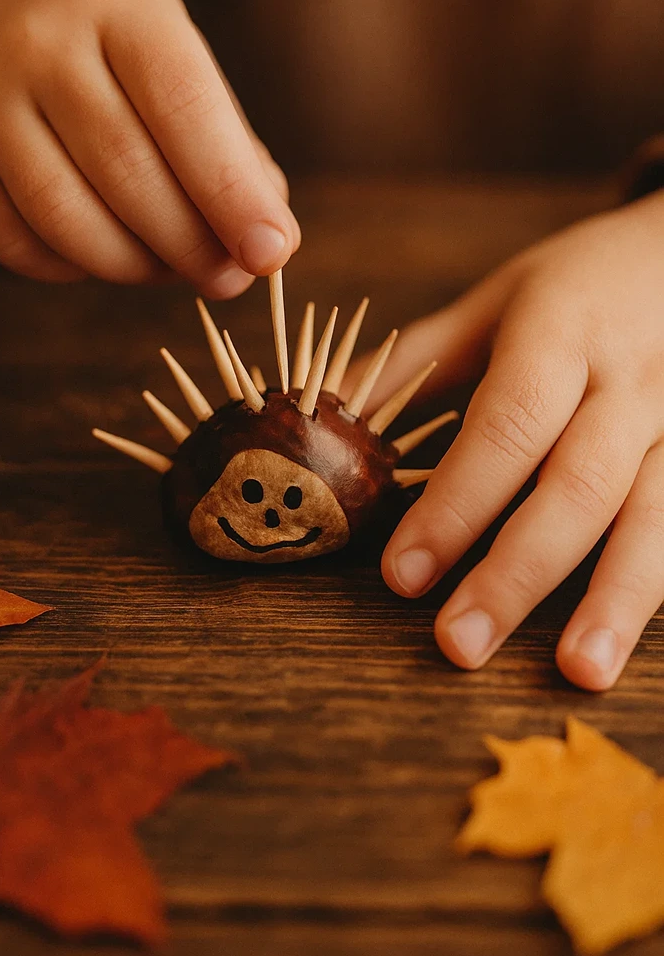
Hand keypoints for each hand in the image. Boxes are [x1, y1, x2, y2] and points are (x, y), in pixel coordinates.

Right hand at [0, 0, 297, 292]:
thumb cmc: (123, 67)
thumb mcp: (188, 76)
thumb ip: (235, 156)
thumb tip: (268, 244)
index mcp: (124, 11)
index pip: (184, 106)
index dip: (232, 191)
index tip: (272, 252)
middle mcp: (42, 45)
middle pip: (126, 170)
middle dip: (192, 243)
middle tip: (229, 279)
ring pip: (66, 216)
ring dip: (136, 266)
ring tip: (172, 270)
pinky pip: (18, 244)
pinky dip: (75, 269)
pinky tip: (107, 256)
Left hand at [373, 192, 663, 689]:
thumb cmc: (582, 284)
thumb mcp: (497, 302)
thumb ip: (418, 361)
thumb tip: (326, 416)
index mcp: (562, 332)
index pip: (507, 425)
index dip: (457, 504)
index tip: (402, 573)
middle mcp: (631, 381)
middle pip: (579, 485)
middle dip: (518, 572)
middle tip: (460, 645)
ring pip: (656, 516)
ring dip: (617, 600)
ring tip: (579, 672)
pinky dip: (659, 583)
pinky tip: (631, 638)